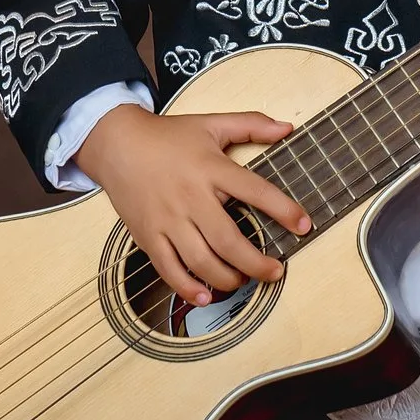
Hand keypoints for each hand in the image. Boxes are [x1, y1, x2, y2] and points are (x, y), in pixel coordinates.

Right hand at [72, 105, 311, 305]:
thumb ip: (250, 125)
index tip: (304, 226)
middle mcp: (191, 197)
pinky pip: (168, 269)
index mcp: (211, 168)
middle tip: (275, 272)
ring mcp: (168, 220)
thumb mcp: (210, 123)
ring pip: (201, 260)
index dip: (283, 210)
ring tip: (243, 280)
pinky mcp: (147, 235)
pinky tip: (205, 296)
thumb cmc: (166, 136)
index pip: (255, 191)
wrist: (115, 143)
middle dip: (256, 263)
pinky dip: (187, 288)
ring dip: (227, 278)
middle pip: (228, 239)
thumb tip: (286, 127)